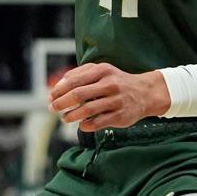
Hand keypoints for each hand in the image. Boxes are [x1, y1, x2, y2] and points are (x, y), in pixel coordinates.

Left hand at [49, 63, 170, 131]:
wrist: (145, 92)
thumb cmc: (116, 81)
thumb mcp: (101, 70)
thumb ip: (79, 74)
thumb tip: (58, 85)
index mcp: (102, 71)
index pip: (74, 80)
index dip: (59, 90)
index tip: (50, 96)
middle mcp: (110, 84)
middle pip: (78, 95)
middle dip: (61, 103)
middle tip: (52, 108)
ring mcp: (116, 101)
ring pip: (87, 110)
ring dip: (71, 116)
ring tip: (64, 118)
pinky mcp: (120, 116)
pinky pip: (98, 123)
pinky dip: (85, 125)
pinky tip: (81, 124)